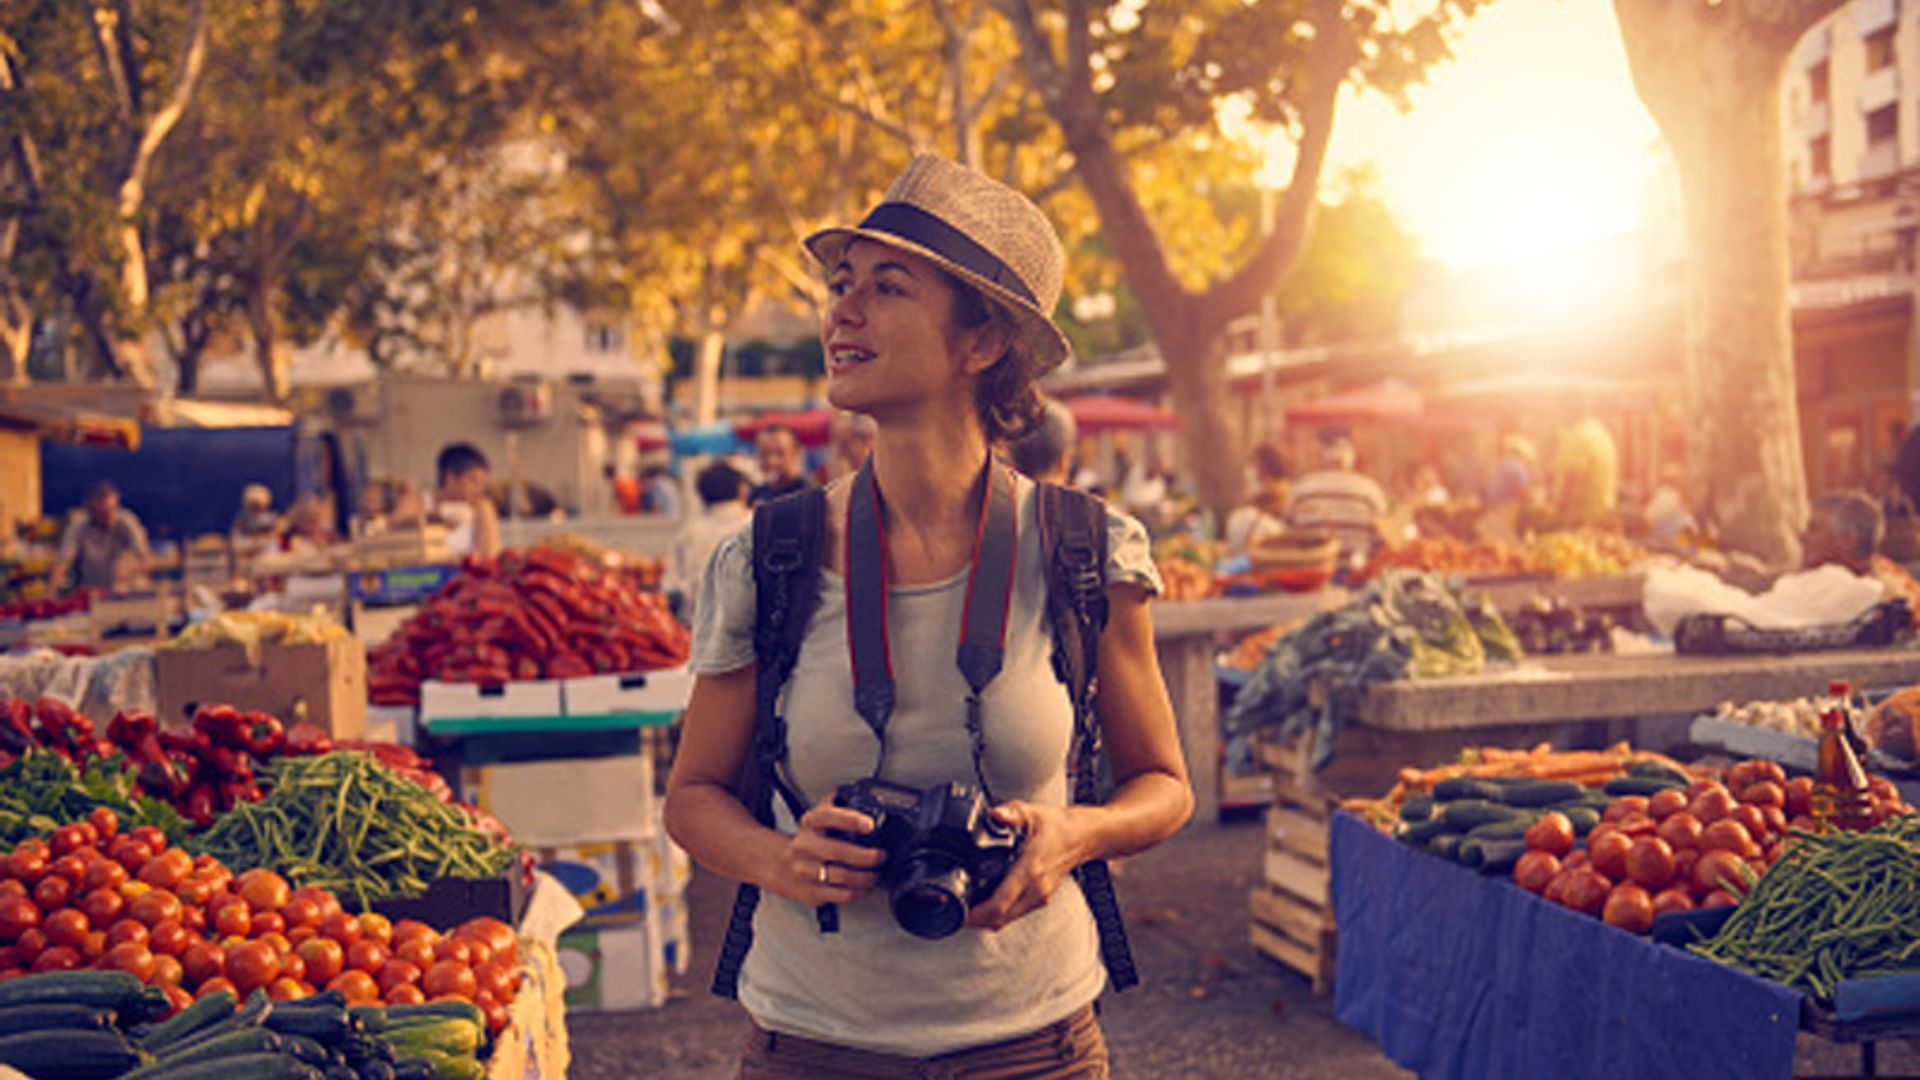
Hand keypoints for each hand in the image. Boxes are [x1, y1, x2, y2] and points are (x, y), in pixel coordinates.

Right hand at [764, 797, 884, 906]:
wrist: (778, 865)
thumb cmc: (806, 841)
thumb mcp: (815, 819)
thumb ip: (835, 806)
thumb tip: (858, 796)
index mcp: (809, 824)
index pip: (827, 817)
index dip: (850, 820)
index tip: (869, 824)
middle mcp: (806, 847)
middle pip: (840, 851)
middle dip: (868, 856)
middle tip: (881, 855)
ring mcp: (807, 871)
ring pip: (844, 876)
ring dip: (867, 876)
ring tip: (876, 873)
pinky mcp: (812, 892)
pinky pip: (842, 895)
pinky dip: (859, 891)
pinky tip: (865, 886)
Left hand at [965, 801, 1086, 931]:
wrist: (1082, 837)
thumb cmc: (1057, 826)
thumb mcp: (1032, 812)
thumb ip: (1012, 813)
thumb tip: (996, 814)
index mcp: (1031, 870)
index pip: (1000, 903)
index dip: (976, 914)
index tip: (959, 912)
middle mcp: (1035, 888)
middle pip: (1000, 918)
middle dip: (974, 920)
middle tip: (954, 912)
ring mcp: (1039, 897)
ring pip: (1007, 920)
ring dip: (985, 920)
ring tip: (966, 910)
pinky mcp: (1041, 899)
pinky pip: (1015, 915)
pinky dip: (998, 915)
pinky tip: (986, 905)